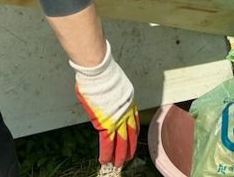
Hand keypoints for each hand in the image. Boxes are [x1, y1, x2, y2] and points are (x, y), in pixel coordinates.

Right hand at [71, 42, 138, 167]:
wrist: (99, 71)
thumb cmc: (102, 74)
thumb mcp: (115, 85)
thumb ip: (113, 97)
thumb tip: (106, 101)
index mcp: (130, 101)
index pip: (134, 121)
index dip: (133, 132)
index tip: (132, 139)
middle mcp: (127, 112)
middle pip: (130, 134)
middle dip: (130, 147)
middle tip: (128, 157)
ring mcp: (117, 119)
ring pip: (121, 142)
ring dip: (119, 154)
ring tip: (117, 163)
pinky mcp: (106, 123)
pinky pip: (107, 143)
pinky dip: (106, 152)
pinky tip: (104, 159)